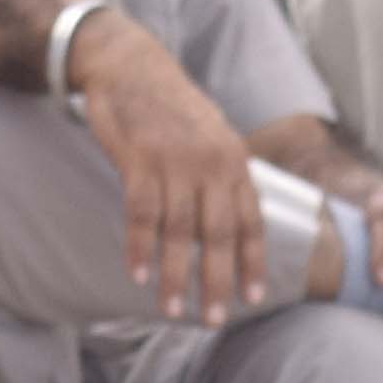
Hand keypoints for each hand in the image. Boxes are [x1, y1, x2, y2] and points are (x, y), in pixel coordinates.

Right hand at [71, 10, 265, 325]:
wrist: (129, 64)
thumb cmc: (171, 108)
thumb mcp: (211, 136)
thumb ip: (224, 177)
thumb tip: (236, 225)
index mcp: (233, 159)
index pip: (250, 220)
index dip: (252, 262)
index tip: (253, 299)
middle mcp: (211, 161)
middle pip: (219, 233)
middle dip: (218, 281)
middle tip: (214, 319)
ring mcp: (175, 160)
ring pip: (180, 231)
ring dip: (176, 276)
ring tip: (173, 311)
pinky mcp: (140, 159)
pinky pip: (142, 215)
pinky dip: (140, 248)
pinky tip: (138, 275)